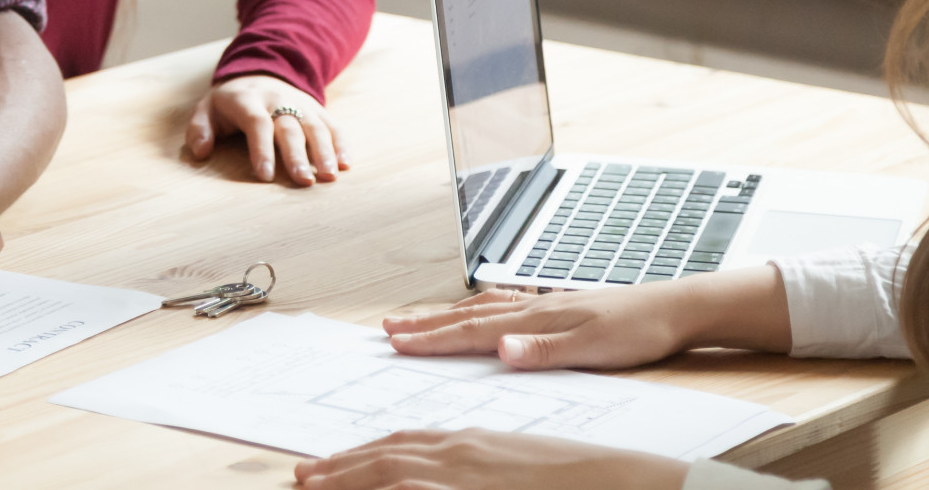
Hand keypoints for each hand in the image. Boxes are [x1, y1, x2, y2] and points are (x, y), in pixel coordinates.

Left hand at [187, 75, 348, 185]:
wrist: (261, 70)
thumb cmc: (231, 101)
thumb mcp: (208, 109)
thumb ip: (200, 129)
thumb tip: (201, 152)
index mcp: (248, 100)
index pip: (257, 124)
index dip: (261, 149)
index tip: (265, 176)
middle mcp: (277, 101)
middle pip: (289, 128)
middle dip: (297, 156)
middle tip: (303, 182)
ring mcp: (300, 103)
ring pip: (315, 127)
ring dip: (324, 152)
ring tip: (329, 176)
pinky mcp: (317, 109)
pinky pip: (332, 125)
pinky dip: (341, 144)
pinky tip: (346, 164)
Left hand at [294, 429, 686, 489]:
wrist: (628, 481)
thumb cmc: (580, 479)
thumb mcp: (517, 467)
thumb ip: (481, 473)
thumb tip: (460, 478)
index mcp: (474, 443)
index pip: (404, 443)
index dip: (362, 454)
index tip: (329, 464)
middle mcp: (465, 452)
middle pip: (388, 455)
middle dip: (341, 467)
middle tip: (301, 478)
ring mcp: (471, 473)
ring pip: (394, 473)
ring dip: (348, 480)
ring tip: (310, 488)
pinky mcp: (482, 488)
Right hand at [382, 264, 790, 368]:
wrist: (675, 308)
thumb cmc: (638, 330)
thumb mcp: (593, 349)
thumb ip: (543, 351)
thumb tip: (500, 349)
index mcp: (535, 319)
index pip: (471, 332)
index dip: (431, 338)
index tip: (396, 342)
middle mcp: (532, 307)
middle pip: (466, 316)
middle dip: (424, 324)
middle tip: (388, 329)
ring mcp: (543, 305)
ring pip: (481, 308)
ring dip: (445, 315)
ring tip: (416, 318)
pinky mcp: (557, 308)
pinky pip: (503, 305)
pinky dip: (479, 307)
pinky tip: (480, 306)